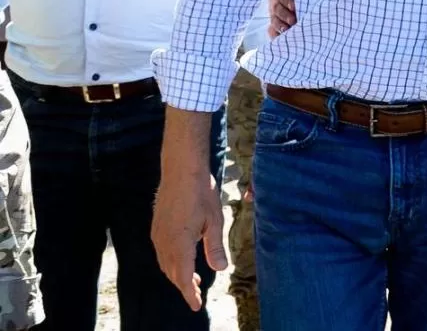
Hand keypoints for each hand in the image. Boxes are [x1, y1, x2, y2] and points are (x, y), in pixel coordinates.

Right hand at [152, 173, 225, 309]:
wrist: (181, 170)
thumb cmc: (201, 193)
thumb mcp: (214, 221)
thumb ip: (215, 247)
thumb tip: (220, 269)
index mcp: (180, 244)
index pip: (183, 277)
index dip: (189, 294)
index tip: (196, 306)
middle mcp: (164, 242)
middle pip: (172, 273)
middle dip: (184, 286)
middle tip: (197, 294)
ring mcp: (158, 235)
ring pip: (165, 264)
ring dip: (177, 274)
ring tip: (193, 279)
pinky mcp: (156, 227)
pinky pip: (161, 252)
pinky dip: (171, 262)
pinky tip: (181, 258)